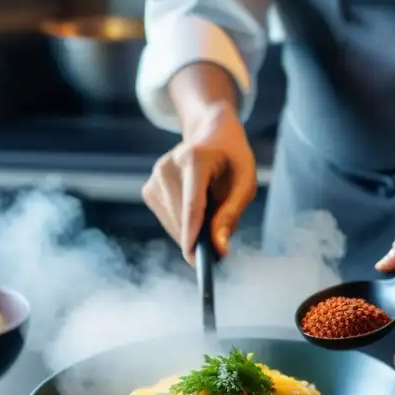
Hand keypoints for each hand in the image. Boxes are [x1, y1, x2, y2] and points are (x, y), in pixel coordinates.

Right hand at [142, 102, 256, 261]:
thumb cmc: (233, 159)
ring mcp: (155, 178)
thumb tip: (219, 248)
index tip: (194, 259)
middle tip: (219, 248)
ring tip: (211, 210)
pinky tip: (196, 209)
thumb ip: (232, 215)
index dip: (192, 233)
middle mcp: (168, 166)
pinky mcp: (149, 190)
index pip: (192, 202)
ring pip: (173, 224)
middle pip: (182, 218)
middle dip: (200, 239)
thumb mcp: (245, 183)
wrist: (211, 134)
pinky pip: (167, 222)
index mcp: (195, 158)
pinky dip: (183, 226)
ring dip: (193, 232)